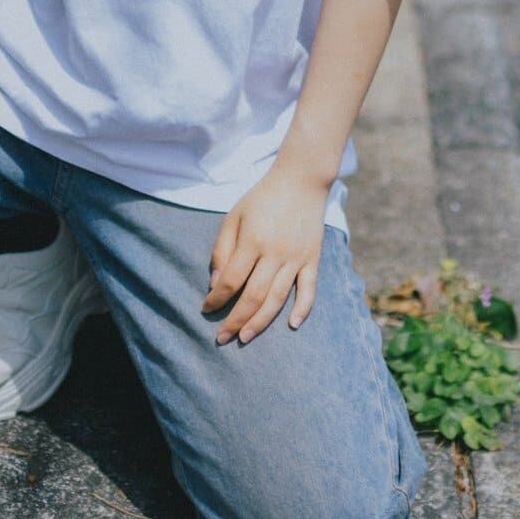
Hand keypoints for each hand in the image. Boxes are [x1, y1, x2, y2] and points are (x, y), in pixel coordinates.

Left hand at [201, 164, 327, 345]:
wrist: (301, 180)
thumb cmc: (262, 198)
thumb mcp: (234, 216)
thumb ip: (222, 249)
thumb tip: (215, 284)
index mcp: (252, 240)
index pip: (231, 280)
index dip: (216, 298)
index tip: (206, 308)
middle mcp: (275, 253)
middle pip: (253, 296)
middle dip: (234, 320)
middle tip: (221, 338)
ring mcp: (296, 258)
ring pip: (277, 299)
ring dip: (260, 322)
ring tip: (244, 338)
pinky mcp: (313, 259)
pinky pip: (309, 289)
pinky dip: (302, 309)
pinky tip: (292, 325)